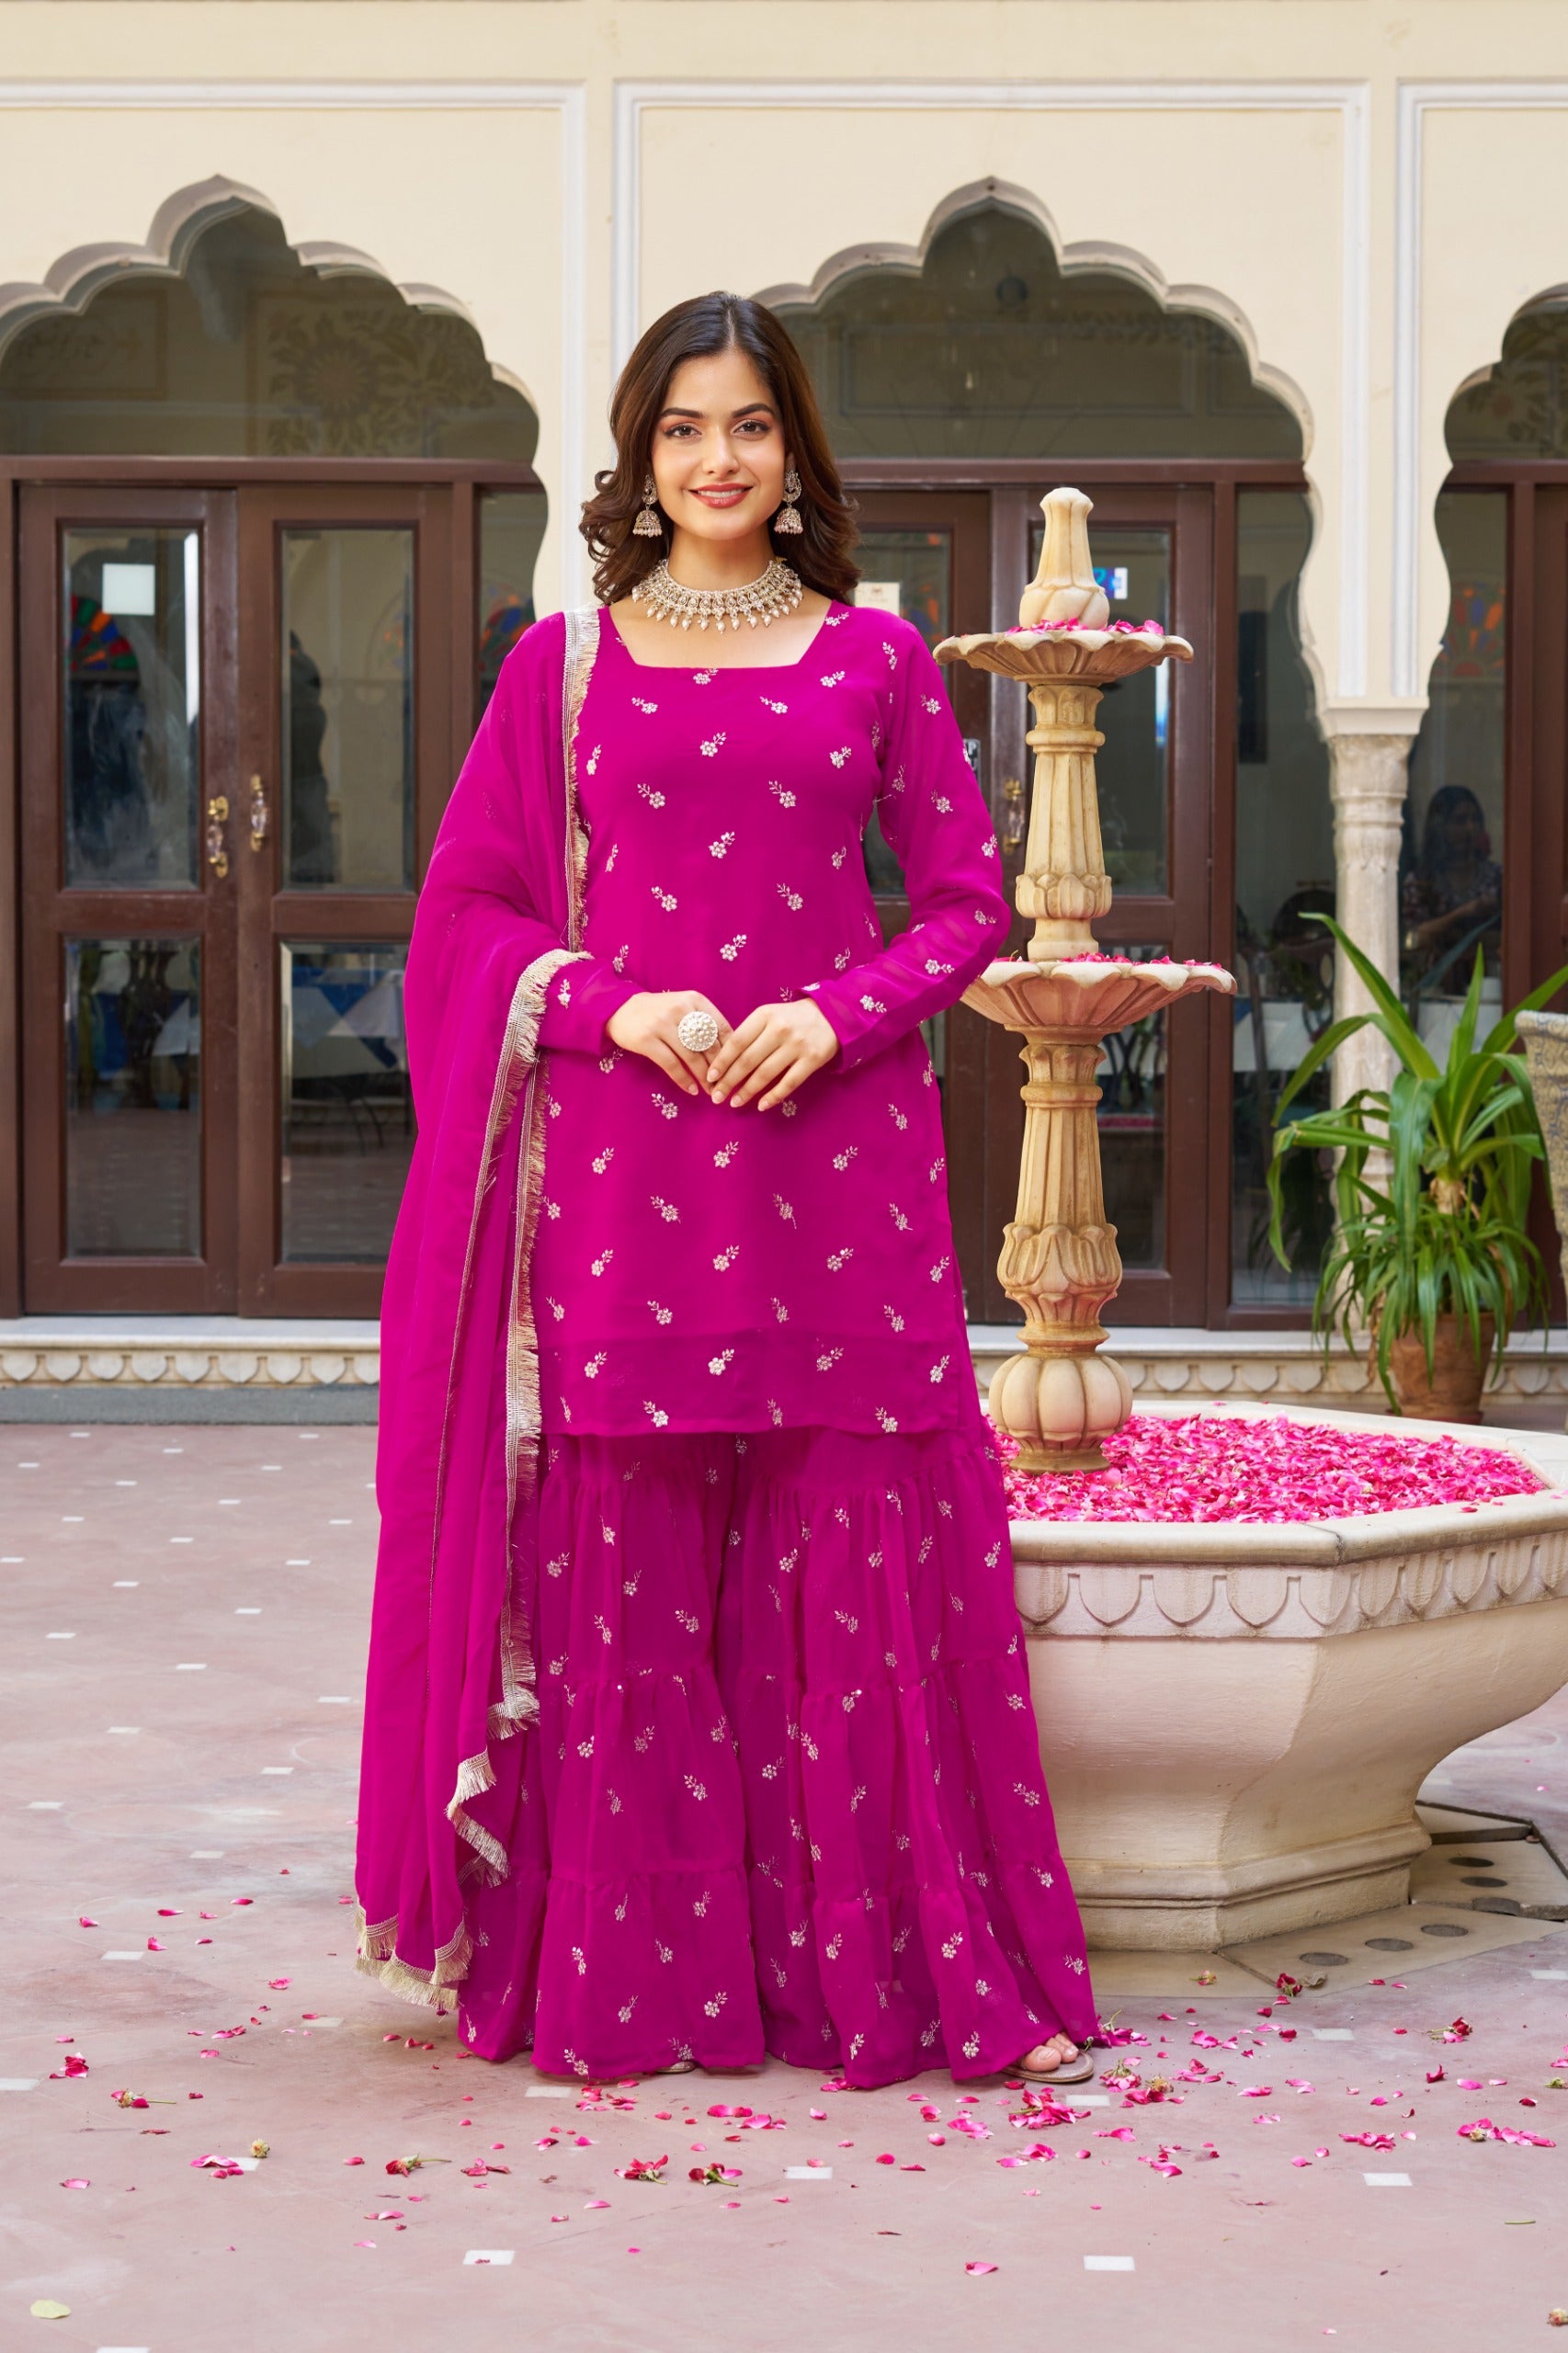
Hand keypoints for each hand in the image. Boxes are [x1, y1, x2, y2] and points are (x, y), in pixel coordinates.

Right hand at [605, 990, 729, 1095]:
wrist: (621, 1008)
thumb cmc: (660, 1012)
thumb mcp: (684, 1008)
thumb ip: (705, 1023)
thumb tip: (730, 1052)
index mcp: (695, 1000)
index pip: (721, 1028)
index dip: (732, 1051)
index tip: (737, 1068)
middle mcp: (680, 1009)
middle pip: (708, 1044)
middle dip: (719, 1068)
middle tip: (726, 1085)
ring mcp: (662, 1024)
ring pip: (692, 1057)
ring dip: (704, 1078)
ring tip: (711, 1091)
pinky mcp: (647, 1039)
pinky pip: (671, 1064)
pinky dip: (684, 1080)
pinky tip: (692, 1089)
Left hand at [706, 999, 838, 1110]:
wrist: (833, 1014)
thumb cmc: (793, 1018)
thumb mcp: (770, 1015)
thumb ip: (750, 1033)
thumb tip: (725, 1062)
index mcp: (764, 1015)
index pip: (737, 1042)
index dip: (722, 1062)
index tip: (710, 1077)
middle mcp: (779, 1029)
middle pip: (748, 1060)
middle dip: (729, 1081)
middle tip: (716, 1096)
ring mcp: (797, 1045)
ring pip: (765, 1074)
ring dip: (747, 1091)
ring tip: (734, 1102)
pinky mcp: (812, 1060)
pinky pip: (789, 1083)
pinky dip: (773, 1096)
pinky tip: (761, 1105)